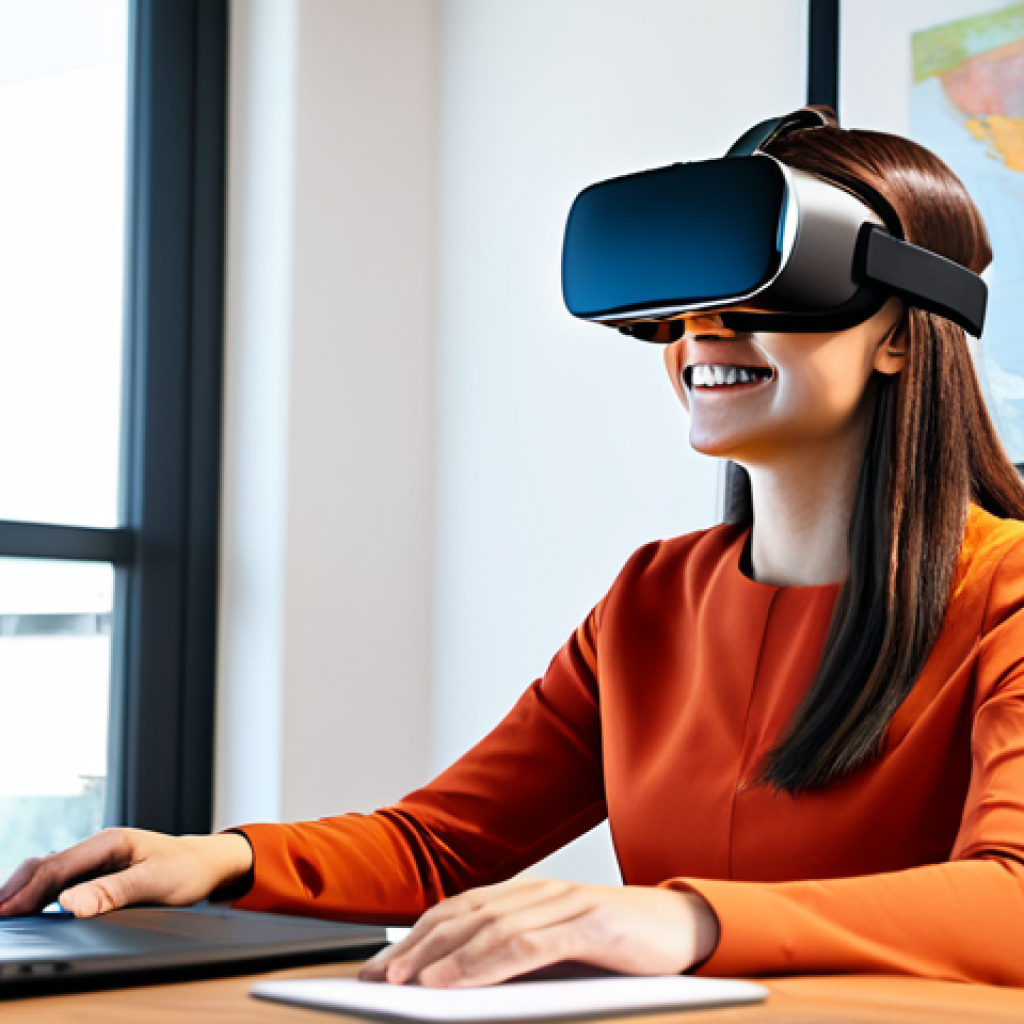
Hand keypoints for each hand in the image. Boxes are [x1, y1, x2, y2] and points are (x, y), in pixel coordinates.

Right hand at [0, 828, 253, 917]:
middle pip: (45, 866)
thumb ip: (112, 891)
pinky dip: (39, 893)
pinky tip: (28, 908)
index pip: (56, 868)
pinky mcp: (100, 871)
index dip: (26, 892)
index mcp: (109, 842)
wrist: (208, 864)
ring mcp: (98, 858)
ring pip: (50, 872)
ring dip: (24, 890)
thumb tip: (69, 903)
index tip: (4, 913)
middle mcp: (99, 846)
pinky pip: (62, 880)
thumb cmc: (187, 870)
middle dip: (15, 889)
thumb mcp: (154, 882)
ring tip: (4, 912)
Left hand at [359, 878, 718, 987]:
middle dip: (417, 948)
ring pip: (490, 928)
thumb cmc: (620, 948)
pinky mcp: (591, 923)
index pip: (460, 909)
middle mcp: (541, 890)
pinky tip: (460, 982)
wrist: (688, 929)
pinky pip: (528, 944)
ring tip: (408, 984)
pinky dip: (487, 963)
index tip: (378, 967)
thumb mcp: (560, 950)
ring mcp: (566, 902)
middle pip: (465, 915)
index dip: (416, 935)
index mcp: (529, 892)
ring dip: (444, 957)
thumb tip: (455, 982)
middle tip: (379, 979)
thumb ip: (517, 955)